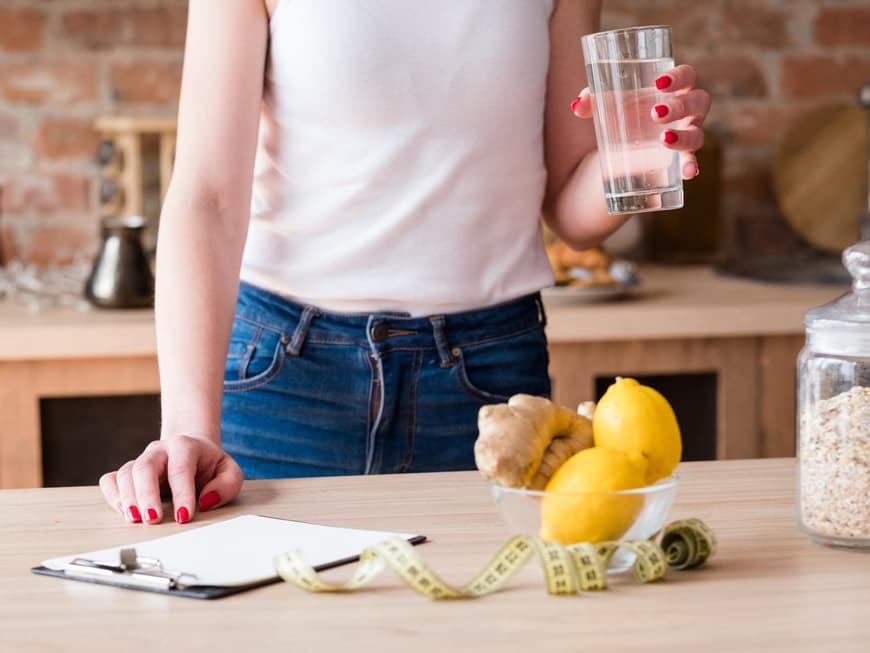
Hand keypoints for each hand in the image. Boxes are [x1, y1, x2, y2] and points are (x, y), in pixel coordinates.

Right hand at [99, 435, 243, 524]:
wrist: (190, 448)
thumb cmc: (209, 464)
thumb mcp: (229, 471)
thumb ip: (226, 485)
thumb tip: (206, 501)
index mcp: (185, 446)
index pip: (180, 468)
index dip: (182, 493)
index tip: (183, 516)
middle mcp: (159, 450)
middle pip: (145, 467)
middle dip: (146, 494)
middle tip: (152, 519)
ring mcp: (141, 460)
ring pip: (125, 474)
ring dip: (127, 498)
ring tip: (135, 519)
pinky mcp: (128, 473)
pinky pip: (111, 480)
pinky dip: (113, 496)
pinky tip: (124, 512)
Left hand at [571, 64, 710, 179]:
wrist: (621, 143)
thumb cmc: (622, 111)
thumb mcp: (606, 103)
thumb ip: (592, 99)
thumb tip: (576, 107)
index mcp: (673, 89)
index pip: (687, 75)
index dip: (679, 77)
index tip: (659, 83)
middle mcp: (686, 110)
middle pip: (698, 101)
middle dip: (680, 106)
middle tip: (656, 113)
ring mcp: (687, 134)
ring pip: (697, 133)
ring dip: (684, 136)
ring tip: (664, 139)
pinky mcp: (680, 158)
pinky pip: (691, 161)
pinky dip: (691, 166)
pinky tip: (688, 173)